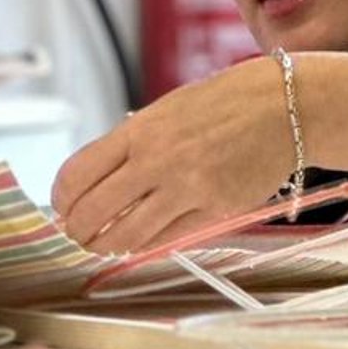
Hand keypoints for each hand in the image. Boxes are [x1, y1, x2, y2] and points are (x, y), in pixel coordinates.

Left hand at [52, 56, 296, 251]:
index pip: (77, 175)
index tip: (62, 207)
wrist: (286, 107)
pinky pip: (167, 239)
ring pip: (126, 235)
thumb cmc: (227, 103)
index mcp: (140, 130)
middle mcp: (158, 160)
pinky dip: (146, 245)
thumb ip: (134, 142)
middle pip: (93, 212)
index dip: (61, 199)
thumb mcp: (169, 110)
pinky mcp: (215, 210)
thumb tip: (98, 179)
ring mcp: (187, 188)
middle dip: (77, 230)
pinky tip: (139, 242)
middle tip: (77, 233)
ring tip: (102, 244)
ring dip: (106, 245)